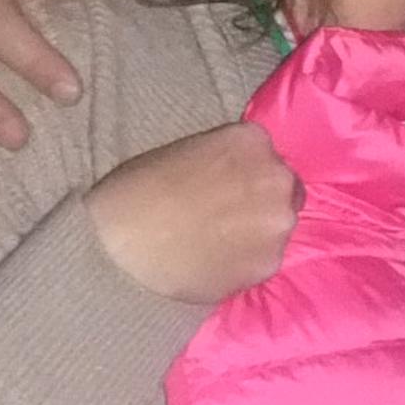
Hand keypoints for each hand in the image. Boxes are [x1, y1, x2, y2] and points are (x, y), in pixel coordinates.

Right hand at [85, 122, 300, 304]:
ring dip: (257, 234)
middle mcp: (276, 177)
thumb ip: (224, 160)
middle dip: (262, 202)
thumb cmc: (137, 191)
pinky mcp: (270, 263)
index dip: (248, 174)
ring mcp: (278, 222)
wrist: (121, 245)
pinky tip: (216, 264)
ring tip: (218, 245)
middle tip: (226, 218)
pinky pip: (264, 261)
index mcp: (252, 140)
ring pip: (277, 228)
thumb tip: (235, 176)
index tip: (228, 188)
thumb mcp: (186, 152)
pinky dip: (246, 264)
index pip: (267, 156)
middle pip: (284, 191)